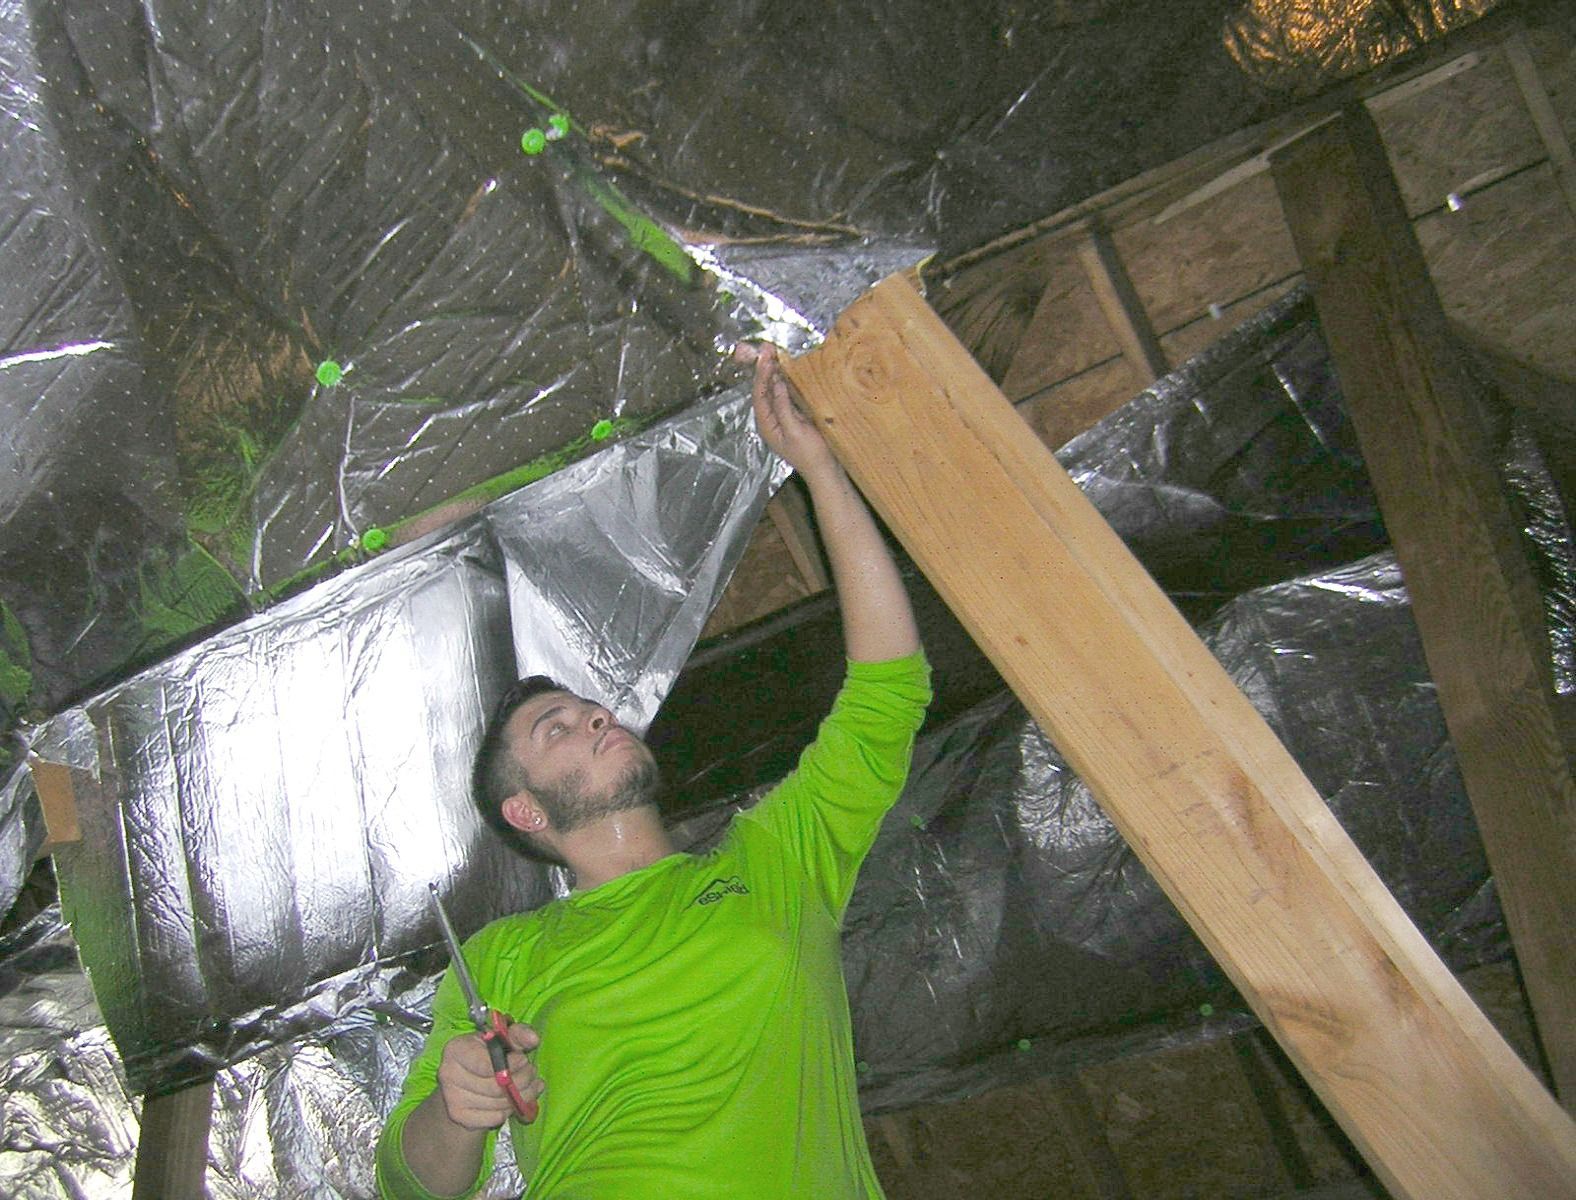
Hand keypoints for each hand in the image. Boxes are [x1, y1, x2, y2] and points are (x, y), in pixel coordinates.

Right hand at [435, 1021, 543, 1129]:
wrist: (468, 1079)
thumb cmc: (487, 1052)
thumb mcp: (503, 1037)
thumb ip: (519, 1035)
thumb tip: (533, 1039)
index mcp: (455, 1049)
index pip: (486, 1065)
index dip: (511, 1064)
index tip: (524, 1059)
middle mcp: (447, 1073)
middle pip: (494, 1086)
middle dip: (522, 1080)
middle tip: (532, 1073)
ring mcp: (451, 1097)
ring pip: (497, 1104)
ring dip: (520, 1096)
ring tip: (529, 1085)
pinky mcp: (459, 1116)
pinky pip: (494, 1118)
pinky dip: (509, 1110)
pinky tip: (515, 1100)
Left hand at [737, 342, 839, 481]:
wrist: (825, 471)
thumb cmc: (811, 454)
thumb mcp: (796, 431)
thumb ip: (784, 408)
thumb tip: (776, 384)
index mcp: (766, 425)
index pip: (759, 394)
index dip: (761, 373)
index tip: (765, 355)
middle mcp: (770, 420)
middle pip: (764, 390)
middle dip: (766, 369)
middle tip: (769, 347)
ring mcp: (781, 418)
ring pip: (774, 391)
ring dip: (775, 373)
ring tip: (776, 353)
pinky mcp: (793, 417)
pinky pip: (785, 395)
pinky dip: (786, 381)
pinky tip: (789, 370)